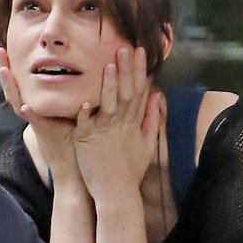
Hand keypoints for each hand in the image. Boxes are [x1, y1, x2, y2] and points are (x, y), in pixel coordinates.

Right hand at [0, 48, 81, 188]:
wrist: (74, 165)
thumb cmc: (74, 136)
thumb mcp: (69, 108)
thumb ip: (69, 91)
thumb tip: (80, 67)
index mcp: (37, 105)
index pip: (21, 82)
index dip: (13, 65)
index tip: (7, 46)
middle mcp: (32, 112)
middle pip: (13, 88)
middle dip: (4, 69)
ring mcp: (35, 123)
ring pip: (17, 102)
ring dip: (10, 86)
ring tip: (4, 70)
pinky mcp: (43, 134)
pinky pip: (36, 122)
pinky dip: (30, 113)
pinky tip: (24, 104)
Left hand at [72, 46, 162, 202]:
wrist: (117, 194)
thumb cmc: (129, 170)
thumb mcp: (146, 144)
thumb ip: (151, 119)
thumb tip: (158, 96)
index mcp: (132, 122)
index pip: (139, 91)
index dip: (139, 70)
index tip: (140, 51)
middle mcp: (121, 124)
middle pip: (126, 92)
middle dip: (127, 70)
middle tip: (125, 48)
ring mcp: (104, 132)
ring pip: (109, 105)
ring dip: (110, 86)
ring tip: (109, 65)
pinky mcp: (89, 142)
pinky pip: (86, 126)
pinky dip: (85, 115)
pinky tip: (84, 102)